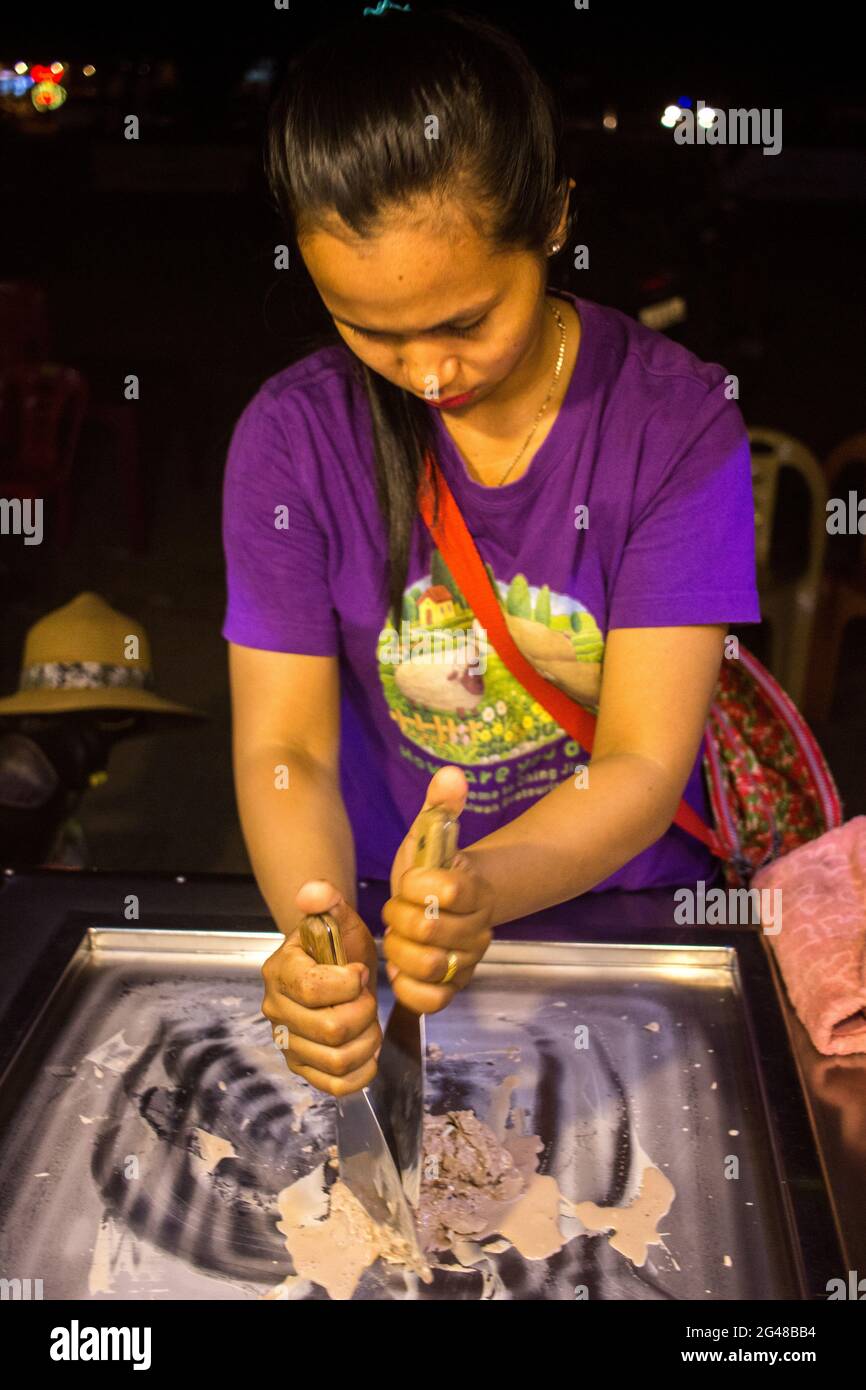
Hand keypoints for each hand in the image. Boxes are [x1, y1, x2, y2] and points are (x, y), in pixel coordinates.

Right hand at [261, 880, 381, 1095]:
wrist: (335, 971)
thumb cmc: (338, 948)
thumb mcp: (339, 920)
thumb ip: (327, 901)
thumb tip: (313, 891)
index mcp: (280, 971)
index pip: (313, 989)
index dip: (348, 983)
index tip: (359, 971)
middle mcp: (276, 1010)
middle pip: (331, 1028)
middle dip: (364, 1012)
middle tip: (368, 998)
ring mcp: (287, 1043)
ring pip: (337, 1059)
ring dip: (366, 1042)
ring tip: (370, 1022)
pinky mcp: (303, 1067)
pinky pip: (334, 1086)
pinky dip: (360, 1074)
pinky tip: (368, 1052)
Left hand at [382, 766, 494, 1013]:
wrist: (445, 908)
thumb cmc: (432, 871)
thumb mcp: (430, 836)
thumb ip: (441, 807)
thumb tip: (451, 773)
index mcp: (474, 890)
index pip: (447, 890)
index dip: (416, 885)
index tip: (408, 880)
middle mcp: (478, 930)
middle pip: (427, 930)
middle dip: (398, 917)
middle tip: (396, 910)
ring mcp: (466, 963)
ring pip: (426, 965)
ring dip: (397, 950)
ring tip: (395, 937)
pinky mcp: (452, 989)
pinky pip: (430, 1000)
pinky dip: (408, 986)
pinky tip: (400, 968)